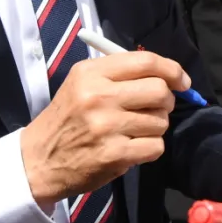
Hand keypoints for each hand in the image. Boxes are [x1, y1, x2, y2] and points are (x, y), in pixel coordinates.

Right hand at [19, 52, 188, 209]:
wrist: (38, 161)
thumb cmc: (66, 119)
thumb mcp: (81, 84)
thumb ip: (119, 74)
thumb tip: (167, 75)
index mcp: (91, 73)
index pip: (146, 62)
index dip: (173, 70)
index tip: (182, 82)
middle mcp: (99, 96)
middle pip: (159, 91)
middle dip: (166, 101)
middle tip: (155, 108)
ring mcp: (107, 126)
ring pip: (161, 121)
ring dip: (155, 127)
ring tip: (133, 130)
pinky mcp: (114, 154)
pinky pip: (156, 146)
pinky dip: (150, 148)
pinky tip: (131, 147)